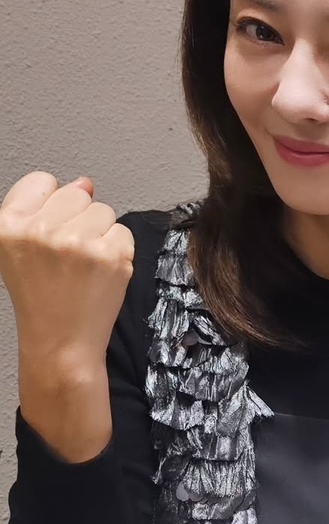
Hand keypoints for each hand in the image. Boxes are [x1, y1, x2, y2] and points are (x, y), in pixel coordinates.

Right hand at [0, 171, 134, 370]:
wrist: (62, 342)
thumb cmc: (42, 299)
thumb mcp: (21, 250)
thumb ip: (45, 210)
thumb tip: (84, 182)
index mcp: (9, 225)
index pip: (41, 180)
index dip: (51, 203)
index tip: (50, 229)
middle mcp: (41, 230)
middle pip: (77, 193)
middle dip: (78, 219)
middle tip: (68, 256)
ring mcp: (78, 242)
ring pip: (104, 211)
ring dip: (100, 234)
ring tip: (84, 265)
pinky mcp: (111, 254)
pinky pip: (124, 232)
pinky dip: (118, 251)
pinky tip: (100, 272)